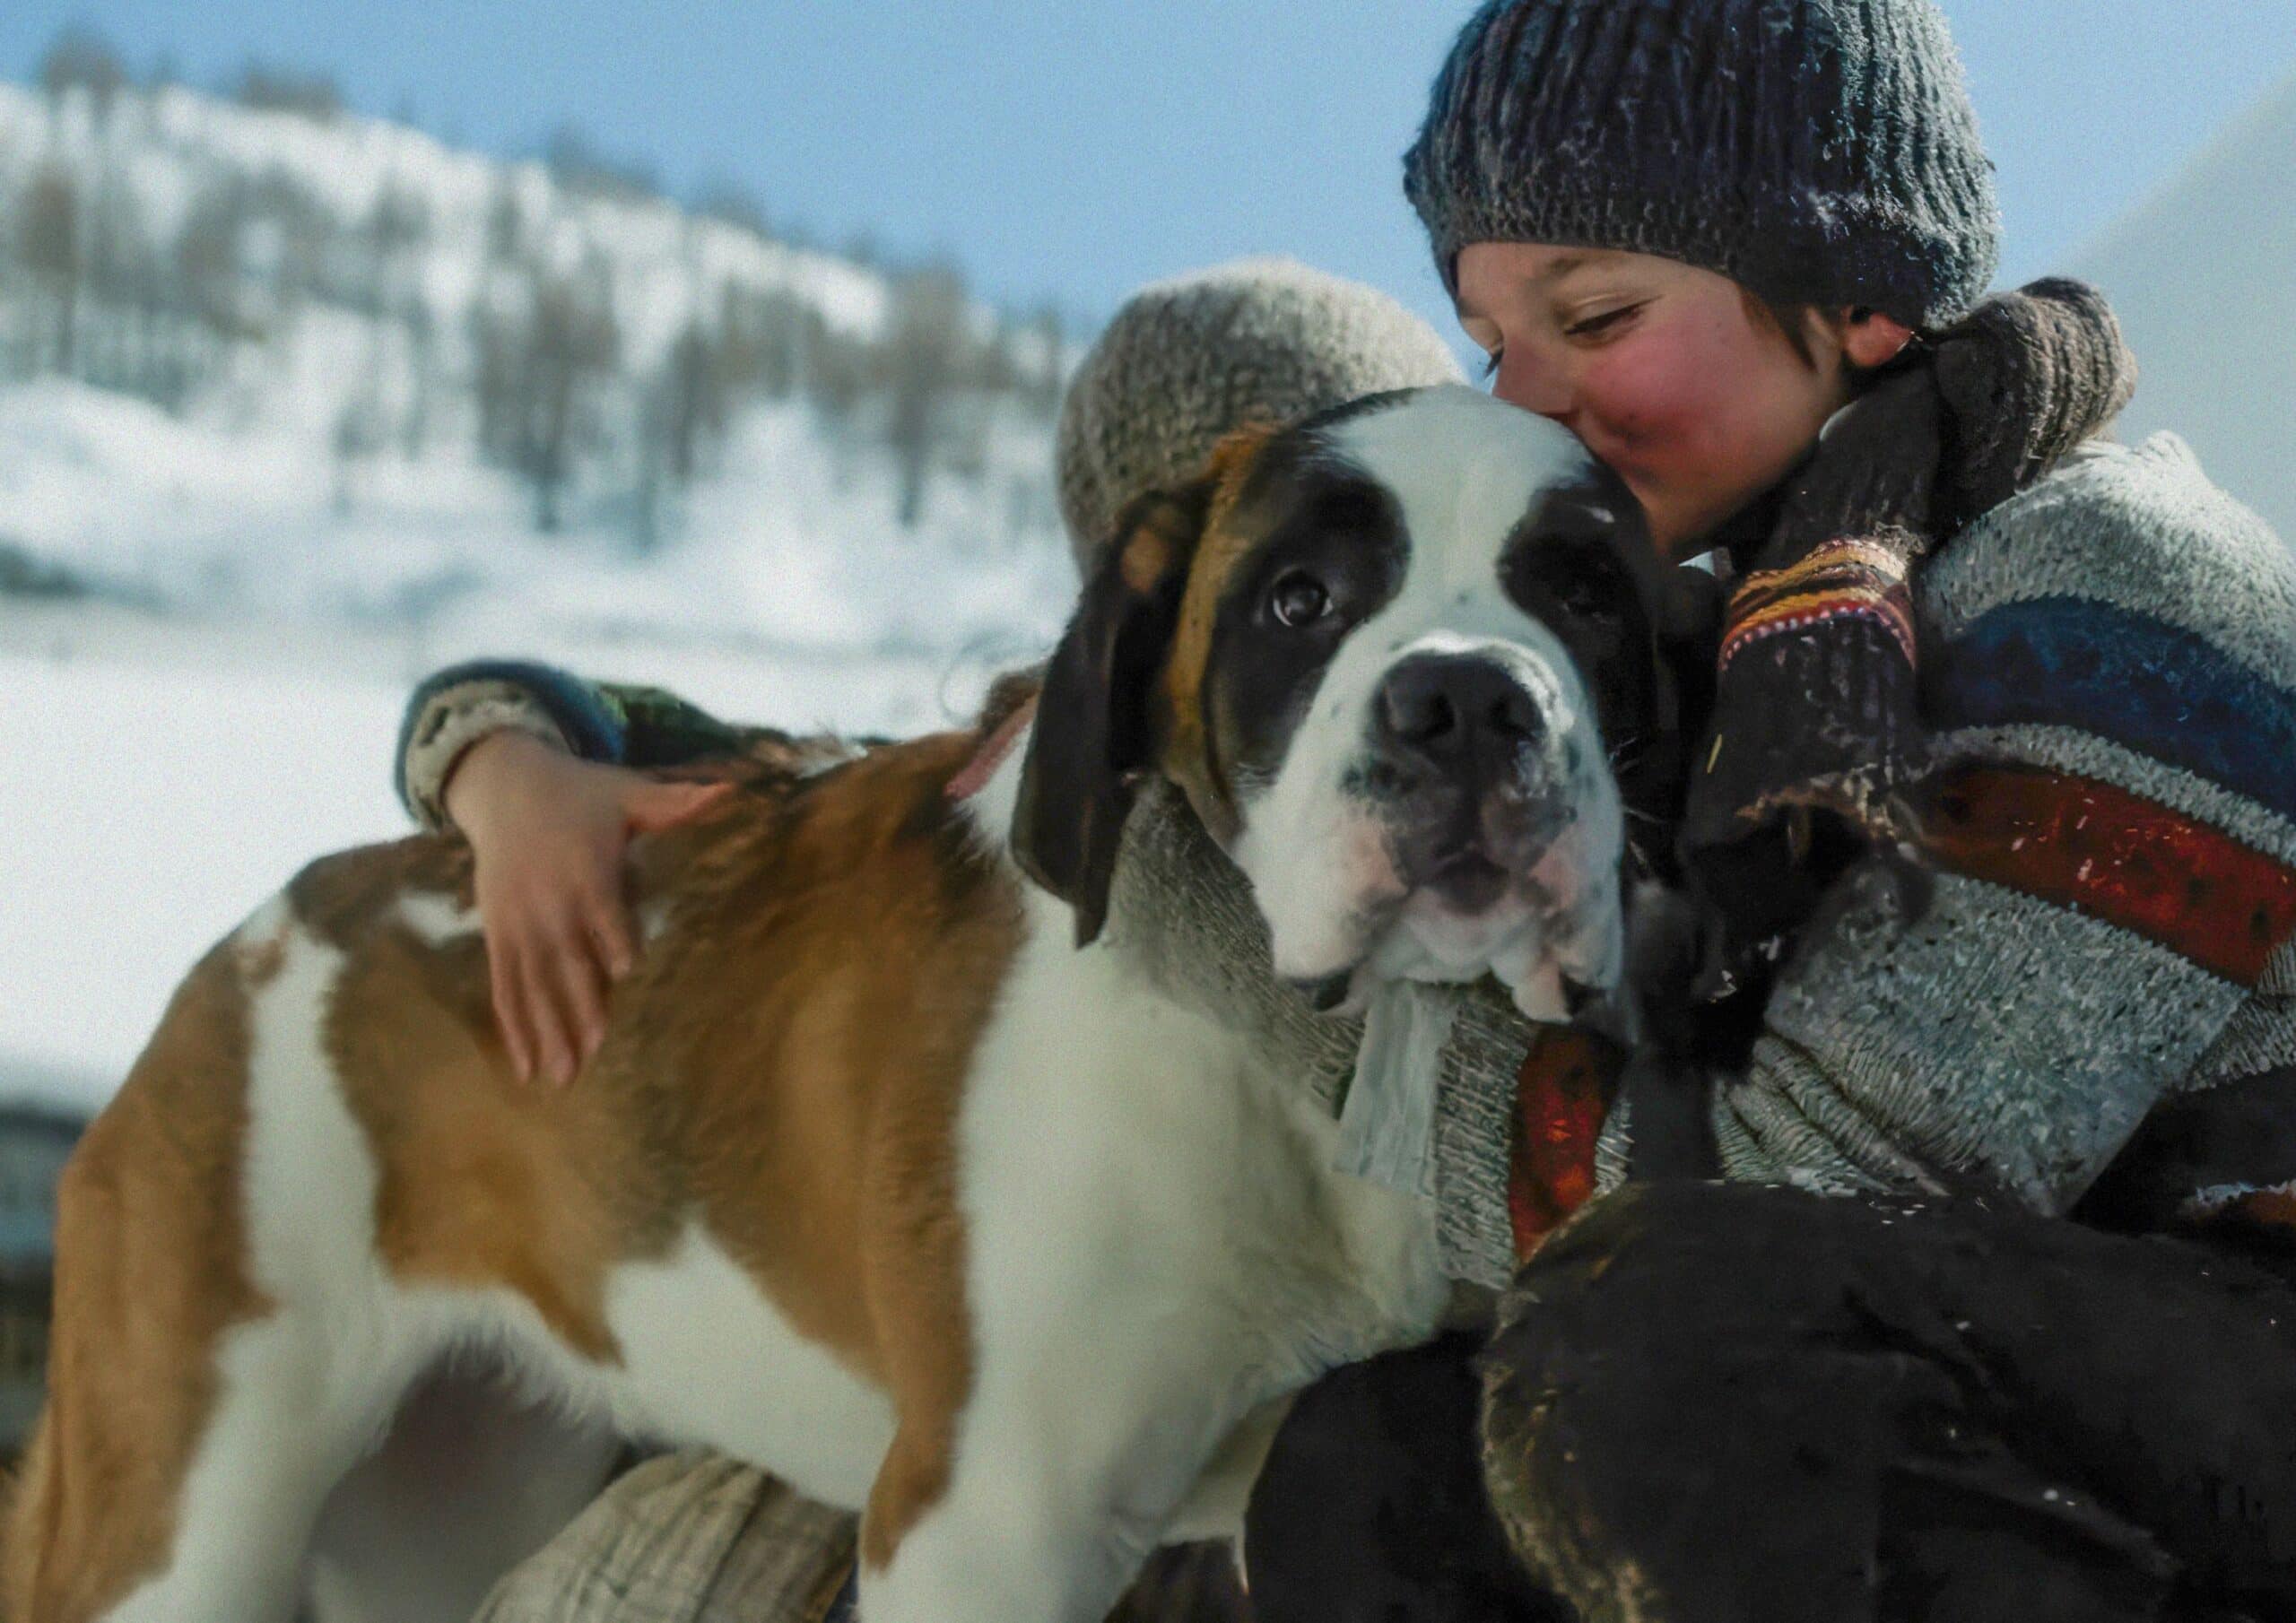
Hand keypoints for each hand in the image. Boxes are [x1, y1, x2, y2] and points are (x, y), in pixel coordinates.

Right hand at [444, 730, 731, 1083]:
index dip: (613, 939)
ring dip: (545, 1031)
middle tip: (596, 1050)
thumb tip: (730, 791)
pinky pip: (503, 984)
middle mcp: (548, 901)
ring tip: (560, 1078)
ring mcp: (518, 922)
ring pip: (532, 983)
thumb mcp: (627, 791)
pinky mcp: (498, 934)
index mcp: (585, 869)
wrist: (504, 784)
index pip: (602, 910)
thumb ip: (676, 801)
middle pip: (565, 958)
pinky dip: (511, 1026)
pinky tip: (522, 1066)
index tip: (628, 972)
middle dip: (579, 1004)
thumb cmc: (580, 793)